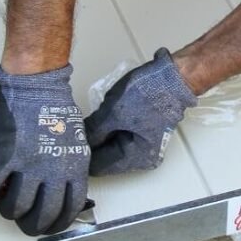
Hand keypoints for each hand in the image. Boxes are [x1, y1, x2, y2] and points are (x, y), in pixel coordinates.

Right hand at [0, 64, 89, 235]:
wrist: (36, 84)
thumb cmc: (54, 108)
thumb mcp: (74, 141)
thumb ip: (66, 167)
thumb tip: (57, 191)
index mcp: (75, 166)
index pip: (69, 209)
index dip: (56, 224)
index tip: (48, 226)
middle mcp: (54, 170)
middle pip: (41, 215)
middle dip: (30, 225)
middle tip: (23, 222)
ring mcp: (30, 164)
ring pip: (14, 206)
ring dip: (6, 210)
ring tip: (4, 203)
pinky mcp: (6, 156)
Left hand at [85, 48, 196, 175]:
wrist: (174, 74)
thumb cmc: (150, 94)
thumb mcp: (114, 113)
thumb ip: (93, 131)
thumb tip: (78, 141)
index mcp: (137, 157)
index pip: (100, 166)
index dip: (82, 156)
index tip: (67, 146)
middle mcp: (143, 155)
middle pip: (107, 156)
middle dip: (91, 144)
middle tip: (73, 132)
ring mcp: (144, 141)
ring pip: (113, 143)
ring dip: (100, 134)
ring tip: (85, 122)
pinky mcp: (144, 128)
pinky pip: (121, 132)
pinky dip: (109, 126)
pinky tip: (100, 115)